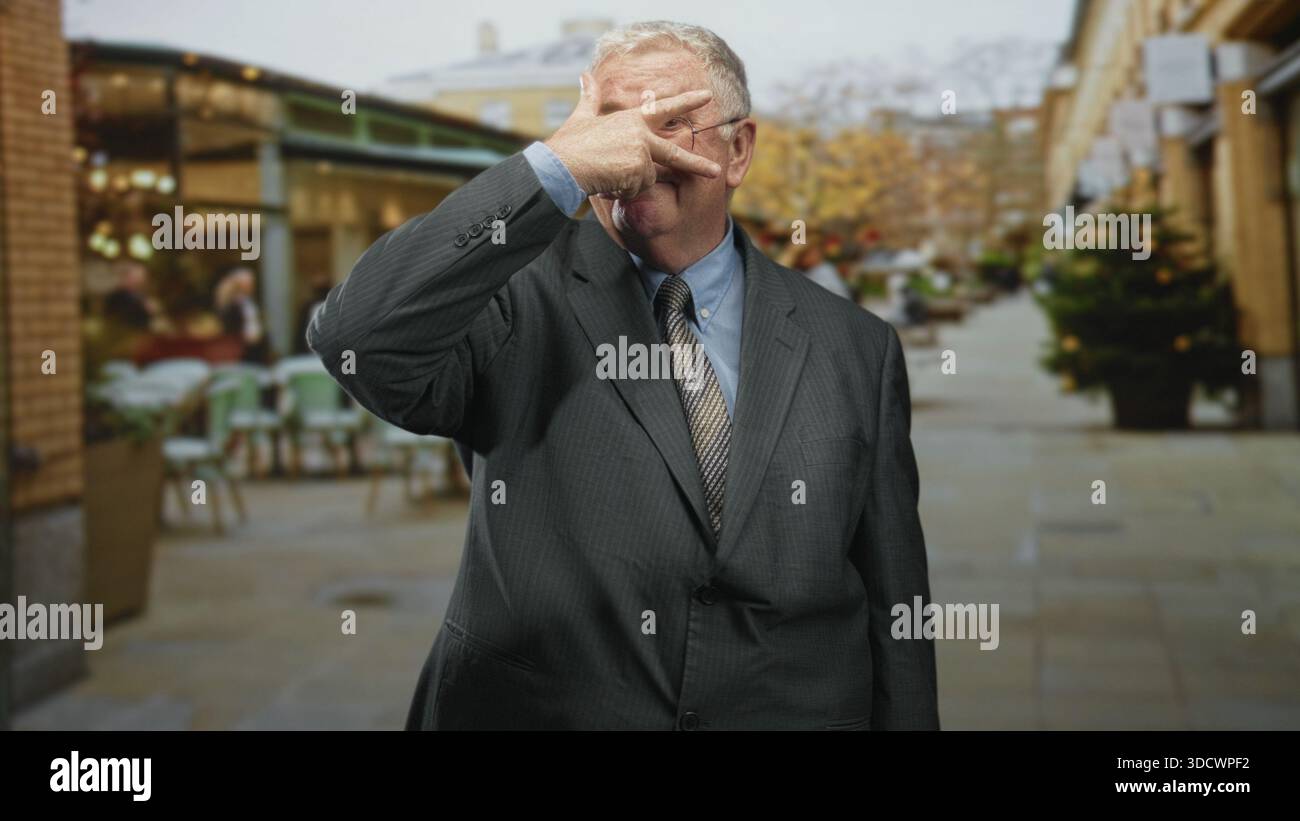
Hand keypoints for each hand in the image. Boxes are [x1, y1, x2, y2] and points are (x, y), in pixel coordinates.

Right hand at [544, 71, 721, 199]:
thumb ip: (590, 98)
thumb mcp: (581, 117)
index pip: (663, 109)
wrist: (561, 165)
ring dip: (628, 184)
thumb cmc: (568, 144)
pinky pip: (637, 190)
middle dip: (697, 165)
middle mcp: (641, 134)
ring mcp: (641, 152)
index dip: (686, 102)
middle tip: (716, 172)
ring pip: (646, 179)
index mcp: (631, 119)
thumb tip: (585, 75)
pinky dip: (622, 192)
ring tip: (606, 175)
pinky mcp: (638, 171)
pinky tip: (607, 183)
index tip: (706, 97)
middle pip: (674, 153)